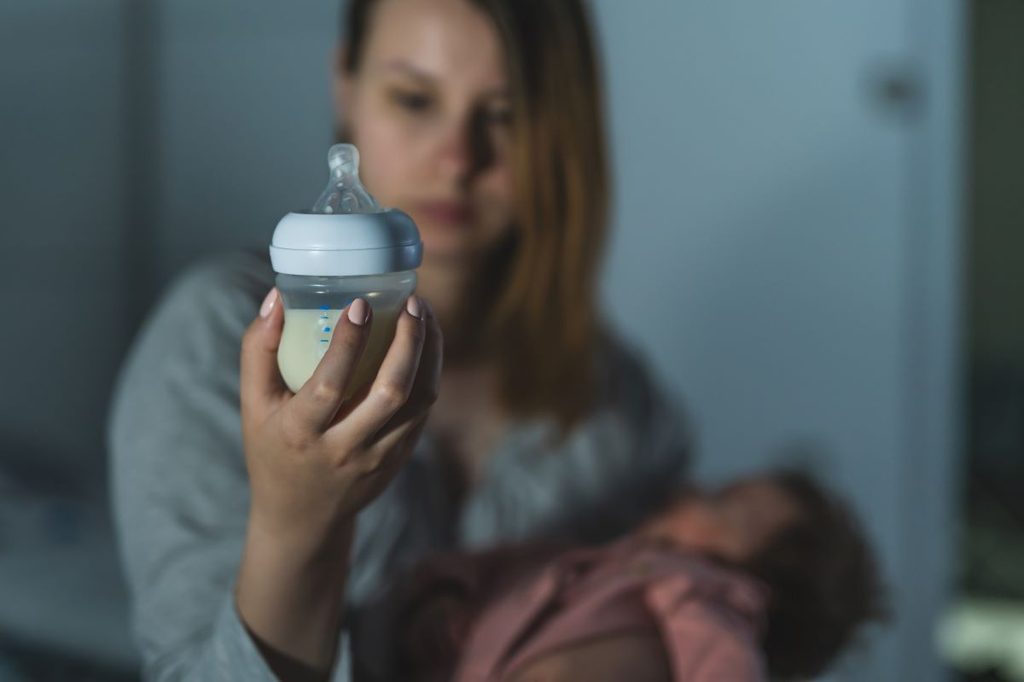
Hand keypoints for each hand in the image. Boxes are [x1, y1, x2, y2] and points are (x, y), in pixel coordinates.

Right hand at [239, 290, 442, 555]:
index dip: (348, 343)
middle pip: (389, 392)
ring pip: (418, 401)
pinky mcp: (399, 459)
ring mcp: (377, 458)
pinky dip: (429, 373)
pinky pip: (423, 411)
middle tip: (413, 302)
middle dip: (408, 342)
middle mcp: (343, 449)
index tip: (361, 304)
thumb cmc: (273, 447)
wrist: (302, 516)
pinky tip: (426, 343)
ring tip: (425, 314)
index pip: (330, 385)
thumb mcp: (253, 404)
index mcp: (300, 433)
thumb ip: (259, 349)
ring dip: (429, 353)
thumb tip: (278, 295)